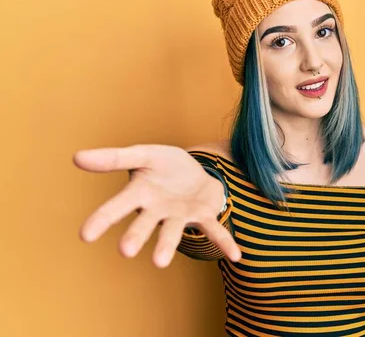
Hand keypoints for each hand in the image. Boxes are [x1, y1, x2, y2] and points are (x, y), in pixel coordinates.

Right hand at [74, 144, 240, 267]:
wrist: (194, 169)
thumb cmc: (163, 165)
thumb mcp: (143, 155)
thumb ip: (114, 158)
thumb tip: (76, 157)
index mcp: (139, 193)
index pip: (116, 206)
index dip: (102, 219)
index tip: (85, 235)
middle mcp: (157, 210)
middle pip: (145, 223)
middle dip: (136, 235)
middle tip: (126, 251)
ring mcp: (180, 214)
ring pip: (173, 230)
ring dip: (168, 245)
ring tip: (160, 262)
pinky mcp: (203, 215)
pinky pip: (213, 230)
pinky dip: (223, 242)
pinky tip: (236, 256)